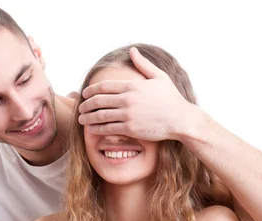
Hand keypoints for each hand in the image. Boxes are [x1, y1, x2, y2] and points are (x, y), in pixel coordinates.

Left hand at [78, 46, 196, 140]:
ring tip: (82, 119)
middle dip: (86, 104)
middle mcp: (127, 99)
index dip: (91, 90)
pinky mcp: (130, 129)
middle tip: (80, 107)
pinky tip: (92, 129)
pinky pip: (108, 128)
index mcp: (132, 86)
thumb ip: (143, 64)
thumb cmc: (172, 99)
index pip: (103, 86)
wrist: (181, 119)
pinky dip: (97, 128)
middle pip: (98, 101)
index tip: (84, 94)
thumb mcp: (159, 77)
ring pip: (100, 115)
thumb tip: (133, 50)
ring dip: (88, 117)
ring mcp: (128, 115)